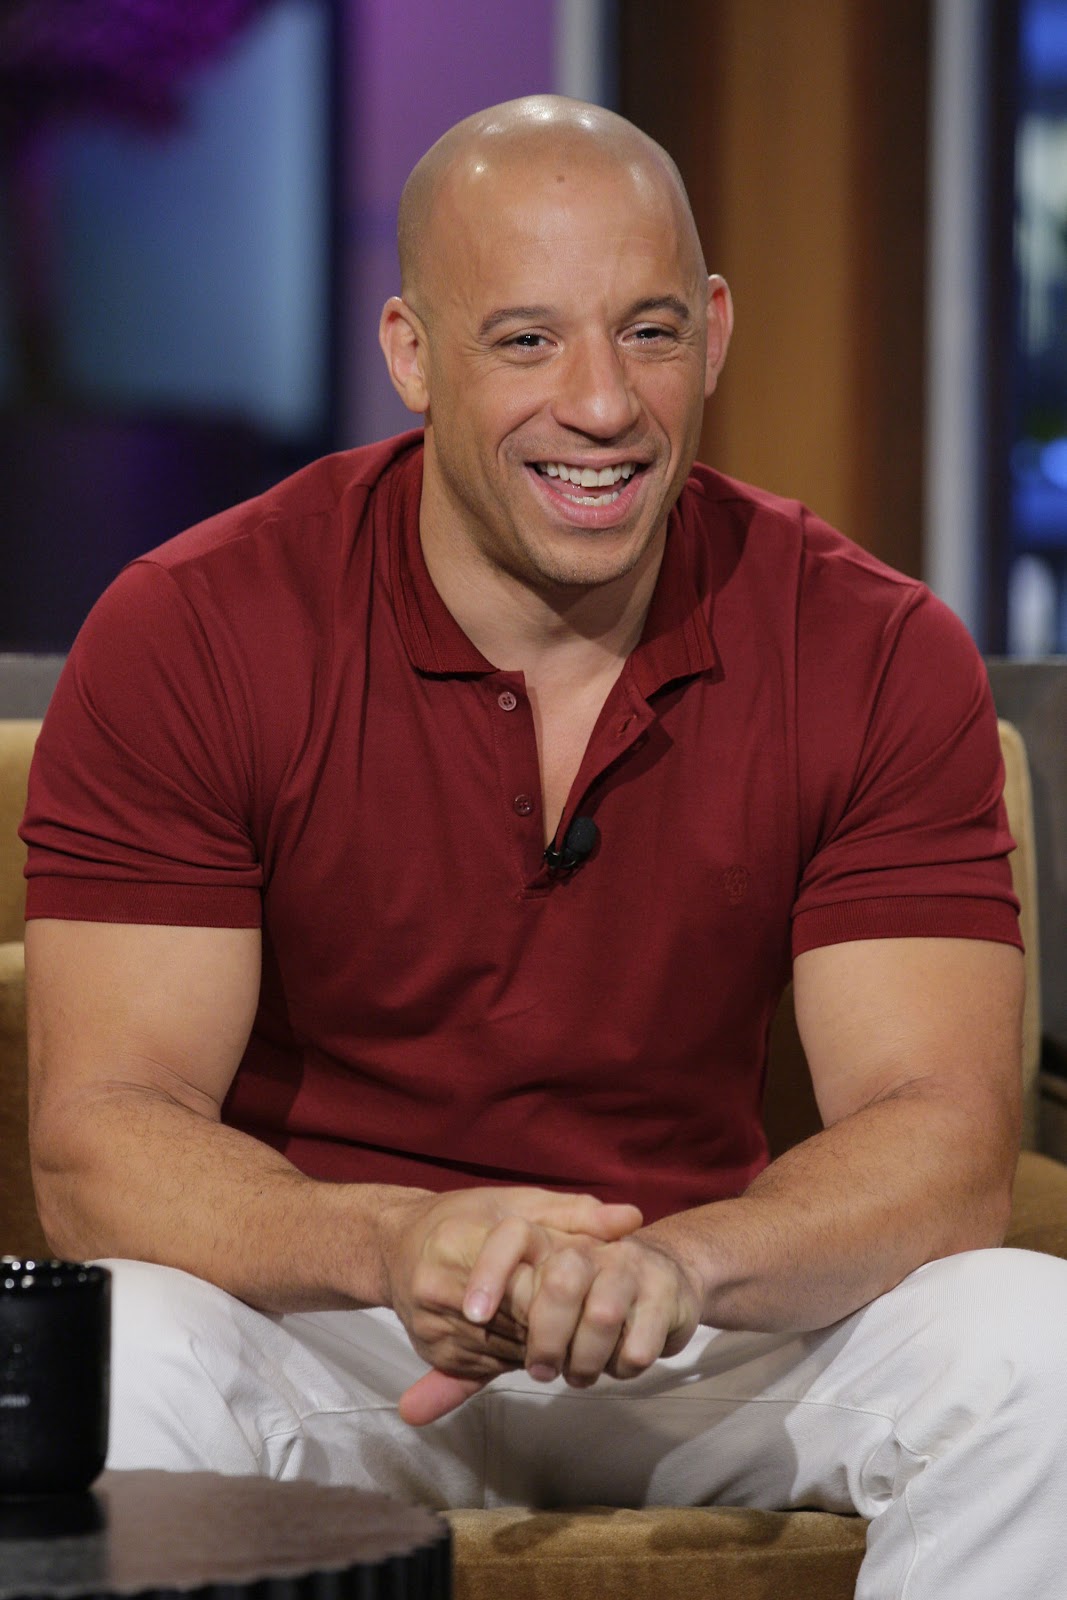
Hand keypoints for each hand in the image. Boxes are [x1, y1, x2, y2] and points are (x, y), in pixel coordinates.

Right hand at [378, 1187, 642, 1423]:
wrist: (394, 1245)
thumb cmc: (465, 1217)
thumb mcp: (516, 1202)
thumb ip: (574, 1212)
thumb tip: (632, 1218)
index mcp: (457, 1239)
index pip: (519, 1273)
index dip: (560, 1287)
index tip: (588, 1288)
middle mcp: (436, 1285)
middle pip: (517, 1315)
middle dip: (560, 1317)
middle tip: (600, 1315)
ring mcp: (431, 1325)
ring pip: (508, 1346)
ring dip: (547, 1343)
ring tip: (581, 1331)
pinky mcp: (433, 1353)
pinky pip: (490, 1364)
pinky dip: (522, 1355)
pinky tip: (542, 1342)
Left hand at [473, 1230, 701, 1389]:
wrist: (661, 1278)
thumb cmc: (573, 1309)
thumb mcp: (512, 1335)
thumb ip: (463, 1370)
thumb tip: (410, 1413)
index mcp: (546, 1243)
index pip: (512, 1236)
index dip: (490, 1272)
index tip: (474, 1317)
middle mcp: (586, 1247)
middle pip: (559, 1278)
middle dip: (547, 1337)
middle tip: (540, 1368)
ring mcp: (628, 1264)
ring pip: (601, 1313)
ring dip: (586, 1360)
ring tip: (580, 1373)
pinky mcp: (664, 1289)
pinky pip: (638, 1343)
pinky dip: (622, 1367)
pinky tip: (619, 1363)